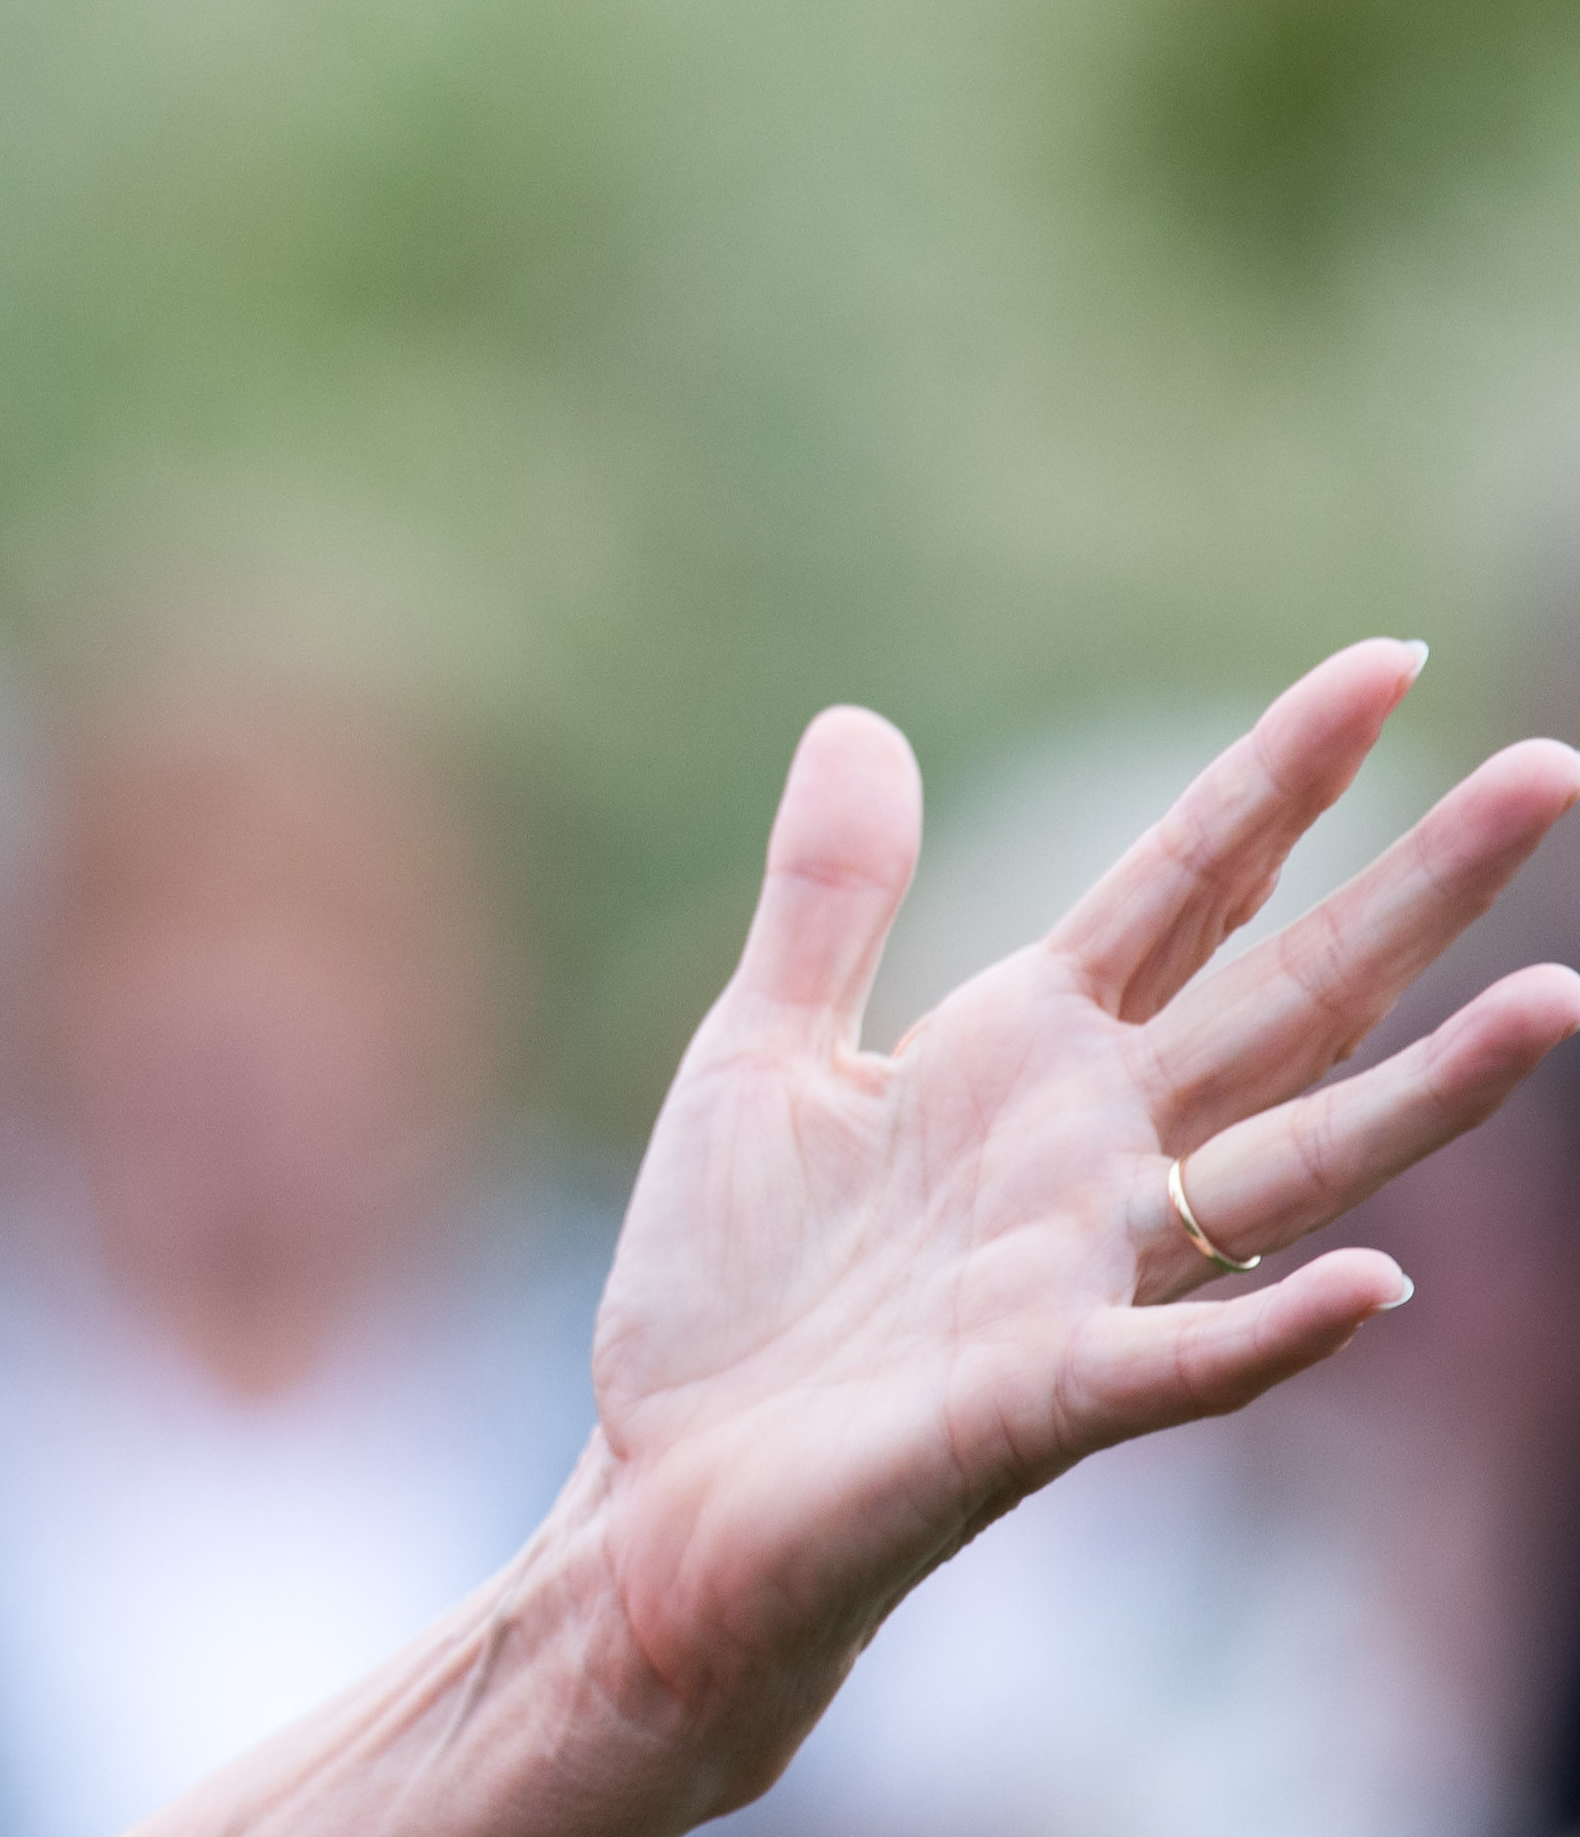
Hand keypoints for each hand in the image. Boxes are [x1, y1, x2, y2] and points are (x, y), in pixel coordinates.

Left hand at [567, 642, 1579, 1807]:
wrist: (665, 1494)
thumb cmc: (732, 1296)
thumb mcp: (762, 1053)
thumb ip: (830, 900)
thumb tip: (858, 720)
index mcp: (1025, 1053)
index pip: (1186, 885)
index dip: (1279, 776)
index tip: (1388, 662)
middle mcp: (1094, 1152)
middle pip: (1287, 994)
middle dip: (1416, 891)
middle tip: (1550, 768)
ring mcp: (1086, 1275)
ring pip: (1293, 1165)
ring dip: (1424, 1095)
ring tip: (1556, 1001)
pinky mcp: (1041, 1398)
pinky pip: (1186, 1358)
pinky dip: (1280, 1323)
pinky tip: (1378, 1280)